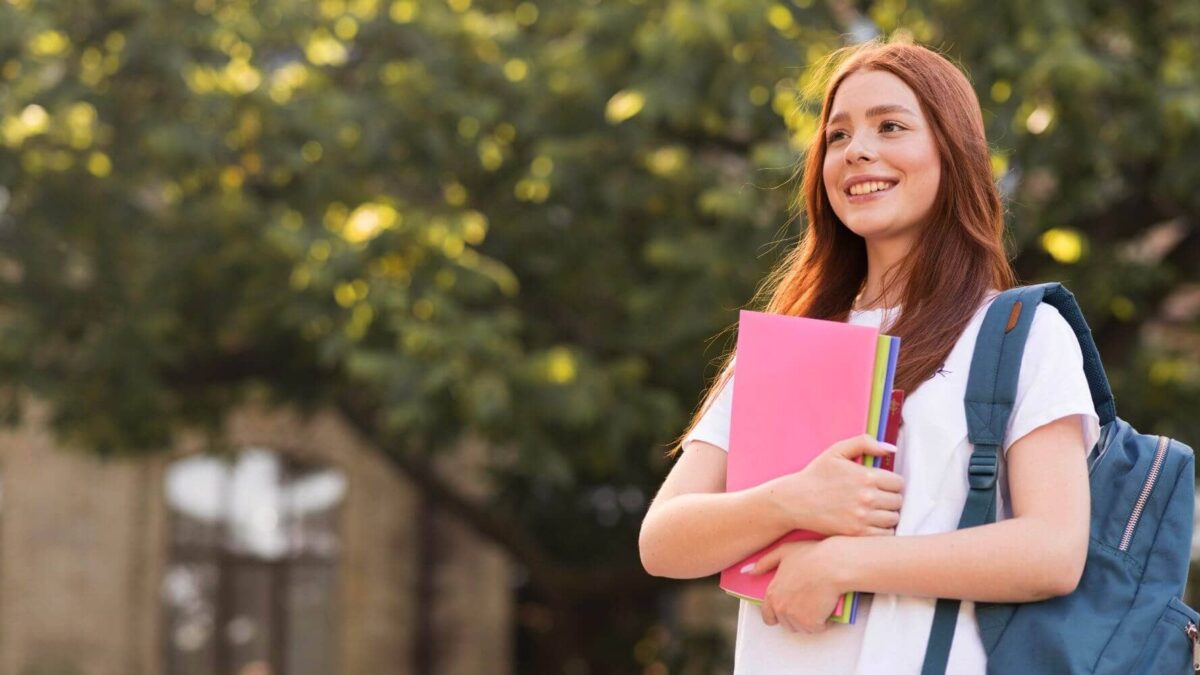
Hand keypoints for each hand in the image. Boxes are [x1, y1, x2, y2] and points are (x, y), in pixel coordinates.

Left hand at [745, 537, 852, 632]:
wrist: (834, 565)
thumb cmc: (812, 555)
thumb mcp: (784, 551)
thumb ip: (765, 562)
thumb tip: (750, 571)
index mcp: (772, 594)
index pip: (768, 616)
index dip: (777, 615)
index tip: (787, 611)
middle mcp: (781, 608)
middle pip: (786, 623)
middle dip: (796, 617)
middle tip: (808, 603)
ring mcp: (796, 617)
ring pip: (802, 628)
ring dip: (810, 621)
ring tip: (818, 604)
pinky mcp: (812, 623)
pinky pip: (817, 629)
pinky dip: (823, 622)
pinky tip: (827, 608)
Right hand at [761, 434, 903, 536]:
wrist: (795, 501)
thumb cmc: (816, 475)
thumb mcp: (837, 451)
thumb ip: (865, 443)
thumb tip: (892, 449)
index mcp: (866, 476)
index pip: (899, 483)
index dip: (892, 483)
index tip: (882, 485)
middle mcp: (867, 498)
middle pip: (898, 501)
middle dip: (890, 498)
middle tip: (878, 498)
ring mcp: (862, 517)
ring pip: (893, 518)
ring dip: (887, 514)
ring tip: (874, 510)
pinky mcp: (856, 533)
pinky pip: (884, 535)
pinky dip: (882, 530)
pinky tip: (871, 523)